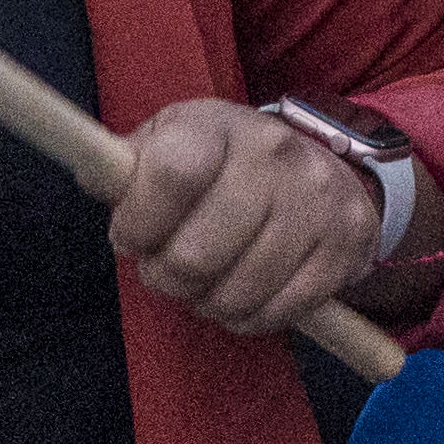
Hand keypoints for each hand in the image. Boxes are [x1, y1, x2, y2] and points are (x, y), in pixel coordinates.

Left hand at [102, 95, 388, 338]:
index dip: (138, 222)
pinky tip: (246, 293)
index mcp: (220, 126)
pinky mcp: (347, 242)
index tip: (131, 236)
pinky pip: (279, 312)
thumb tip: (96, 173)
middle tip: (170, 269)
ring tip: (210, 280)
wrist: (323, 164)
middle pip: (197, 254)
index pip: (172, 174)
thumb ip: (127, 165)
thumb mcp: (172, 143)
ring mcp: (316, 199)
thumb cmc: (222, 163)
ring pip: (237, 293)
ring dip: (209, 302)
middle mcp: (275, 154)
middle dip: (168, 278)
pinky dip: (251, 317)